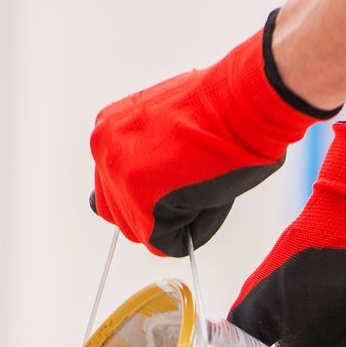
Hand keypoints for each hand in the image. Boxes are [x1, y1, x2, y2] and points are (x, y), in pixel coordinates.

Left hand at [89, 9, 335, 256]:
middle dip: (157, 213)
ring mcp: (119, 176)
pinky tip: (207, 196)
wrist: (241, 103)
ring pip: (142, 231)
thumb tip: (159, 187)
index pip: (115, 186)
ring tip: (200, 186)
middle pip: (121, 214)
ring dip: (174, 221)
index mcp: (110, 129)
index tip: (177, 182)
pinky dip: (190, 232)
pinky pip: (164, 242)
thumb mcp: (172, 123)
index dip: (151, 193)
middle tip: (192, 187)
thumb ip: (151, 154)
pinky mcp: (141, 201)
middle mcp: (104, 149)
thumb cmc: (222, 109)